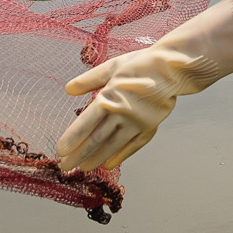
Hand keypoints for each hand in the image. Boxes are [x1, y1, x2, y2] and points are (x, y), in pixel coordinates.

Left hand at [55, 46, 195, 173]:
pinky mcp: (149, 127)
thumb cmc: (141, 65)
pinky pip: (133, 145)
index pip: (86, 123)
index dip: (72, 138)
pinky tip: (109, 164)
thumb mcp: (111, 67)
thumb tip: (68, 90)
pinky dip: (121, 156)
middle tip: (65, 167)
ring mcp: (137, 123)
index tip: (60, 151)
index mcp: (110, 98)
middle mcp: (122, 114)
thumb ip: (89, 80)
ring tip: (84, 168)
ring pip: (113, 145)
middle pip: (97, 138)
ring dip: (97, 158)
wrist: (172, 69)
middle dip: (79, 154)